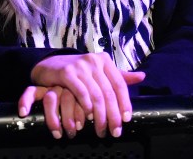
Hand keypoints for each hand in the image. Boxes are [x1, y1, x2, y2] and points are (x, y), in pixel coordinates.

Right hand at [19, 53, 144, 138]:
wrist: (50, 64)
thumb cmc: (78, 71)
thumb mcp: (99, 71)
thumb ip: (119, 76)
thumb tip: (142, 76)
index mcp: (105, 61)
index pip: (119, 84)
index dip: (125, 103)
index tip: (126, 120)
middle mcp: (94, 61)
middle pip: (109, 92)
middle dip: (113, 115)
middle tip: (115, 131)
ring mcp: (81, 66)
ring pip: (96, 95)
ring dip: (100, 116)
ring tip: (101, 130)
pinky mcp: (67, 73)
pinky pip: (81, 92)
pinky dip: (86, 106)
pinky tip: (89, 117)